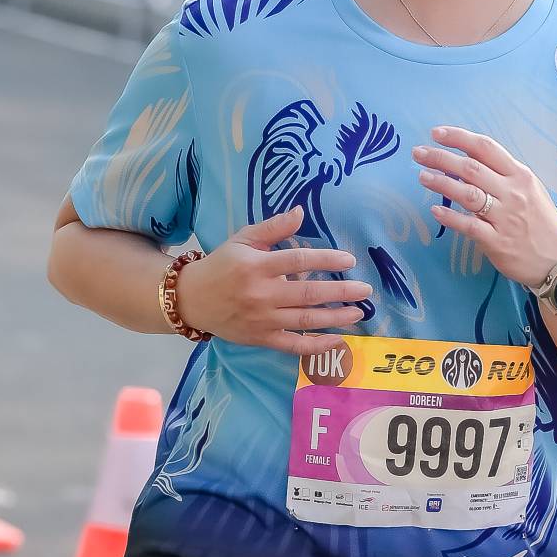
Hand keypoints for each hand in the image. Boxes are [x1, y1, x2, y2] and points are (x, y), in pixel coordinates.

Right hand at [175, 206, 371, 353]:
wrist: (191, 299)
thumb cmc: (221, 265)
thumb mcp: (243, 239)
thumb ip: (273, 227)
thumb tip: (301, 211)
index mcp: (257, 265)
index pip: (299, 260)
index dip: (327, 259)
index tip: (349, 260)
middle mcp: (261, 294)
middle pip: (309, 293)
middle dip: (342, 291)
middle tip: (365, 290)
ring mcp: (262, 319)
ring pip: (306, 320)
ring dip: (336, 317)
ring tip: (359, 313)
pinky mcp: (261, 339)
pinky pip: (294, 345)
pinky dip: (317, 345)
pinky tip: (338, 340)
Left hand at [414, 127, 556, 293]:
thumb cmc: (541, 222)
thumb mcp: (530, 190)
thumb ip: (503, 175)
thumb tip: (468, 160)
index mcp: (520, 175)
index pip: (486, 148)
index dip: (458, 138)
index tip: (436, 133)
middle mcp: (513, 193)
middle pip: (471, 168)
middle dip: (441, 158)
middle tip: (418, 154)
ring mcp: (505, 218)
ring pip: (468, 194)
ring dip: (441, 183)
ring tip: (422, 176)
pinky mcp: (497, 242)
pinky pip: (469, 226)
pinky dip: (450, 217)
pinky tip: (435, 211)